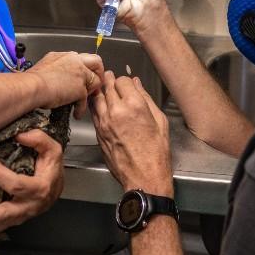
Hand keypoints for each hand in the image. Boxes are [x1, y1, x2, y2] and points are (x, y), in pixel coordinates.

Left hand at [0, 130, 63, 254]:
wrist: (56, 188)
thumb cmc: (51, 168)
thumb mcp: (53, 150)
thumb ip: (39, 140)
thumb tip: (19, 135)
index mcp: (39, 190)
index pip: (16, 184)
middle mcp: (27, 208)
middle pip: (5, 215)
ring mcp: (17, 217)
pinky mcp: (8, 221)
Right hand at [27, 51, 103, 117]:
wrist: (32, 87)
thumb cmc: (32, 80)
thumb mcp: (45, 67)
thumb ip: (56, 69)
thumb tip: (56, 76)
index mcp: (65, 56)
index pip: (81, 58)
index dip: (84, 67)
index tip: (82, 75)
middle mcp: (75, 61)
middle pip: (96, 62)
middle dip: (98, 72)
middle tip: (93, 84)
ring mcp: (80, 74)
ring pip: (96, 81)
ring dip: (91, 91)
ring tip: (84, 100)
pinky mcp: (80, 88)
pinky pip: (86, 99)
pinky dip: (81, 108)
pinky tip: (76, 113)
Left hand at [91, 72, 172, 195]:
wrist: (144, 177)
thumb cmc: (156, 153)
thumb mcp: (160, 121)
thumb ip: (147, 99)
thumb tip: (137, 84)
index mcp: (135, 106)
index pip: (122, 80)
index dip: (125, 80)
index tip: (127, 83)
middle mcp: (116, 111)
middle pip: (107, 86)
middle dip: (109, 81)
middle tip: (110, 77)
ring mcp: (104, 123)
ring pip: (96, 98)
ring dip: (100, 91)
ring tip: (104, 89)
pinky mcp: (98, 133)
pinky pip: (94, 113)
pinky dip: (96, 106)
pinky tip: (101, 106)